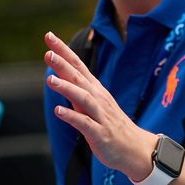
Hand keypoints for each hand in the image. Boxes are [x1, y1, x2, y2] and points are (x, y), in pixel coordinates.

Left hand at [44, 31, 157, 181]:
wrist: (135, 150)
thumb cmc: (110, 124)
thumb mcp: (93, 103)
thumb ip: (76, 88)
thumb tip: (57, 73)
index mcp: (95, 89)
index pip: (77, 65)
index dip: (64, 51)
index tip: (49, 35)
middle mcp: (98, 98)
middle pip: (79, 77)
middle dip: (63, 64)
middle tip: (48, 53)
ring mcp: (100, 115)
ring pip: (83, 98)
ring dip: (66, 88)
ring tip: (49, 80)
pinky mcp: (100, 134)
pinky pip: (85, 123)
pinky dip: (72, 116)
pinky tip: (58, 111)